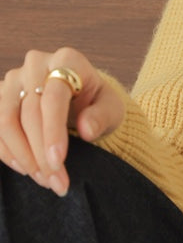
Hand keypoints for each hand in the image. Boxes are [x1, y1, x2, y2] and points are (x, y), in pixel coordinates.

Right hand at [0, 48, 123, 195]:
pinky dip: (7, 151)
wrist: (82, 100)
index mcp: (67, 60)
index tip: (58, 161)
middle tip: (56, 181)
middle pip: (29, 112)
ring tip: (44, 179)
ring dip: (23, 155)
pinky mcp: (0, 96)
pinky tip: (25, 169)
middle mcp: (35, 64)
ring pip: (6, 120)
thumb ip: (102, 117)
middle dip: (41, 152)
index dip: (53, 131)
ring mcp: (13, 79)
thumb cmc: (98, 103)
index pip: (53, 98)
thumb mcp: (111, 109)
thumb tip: (87, 130)